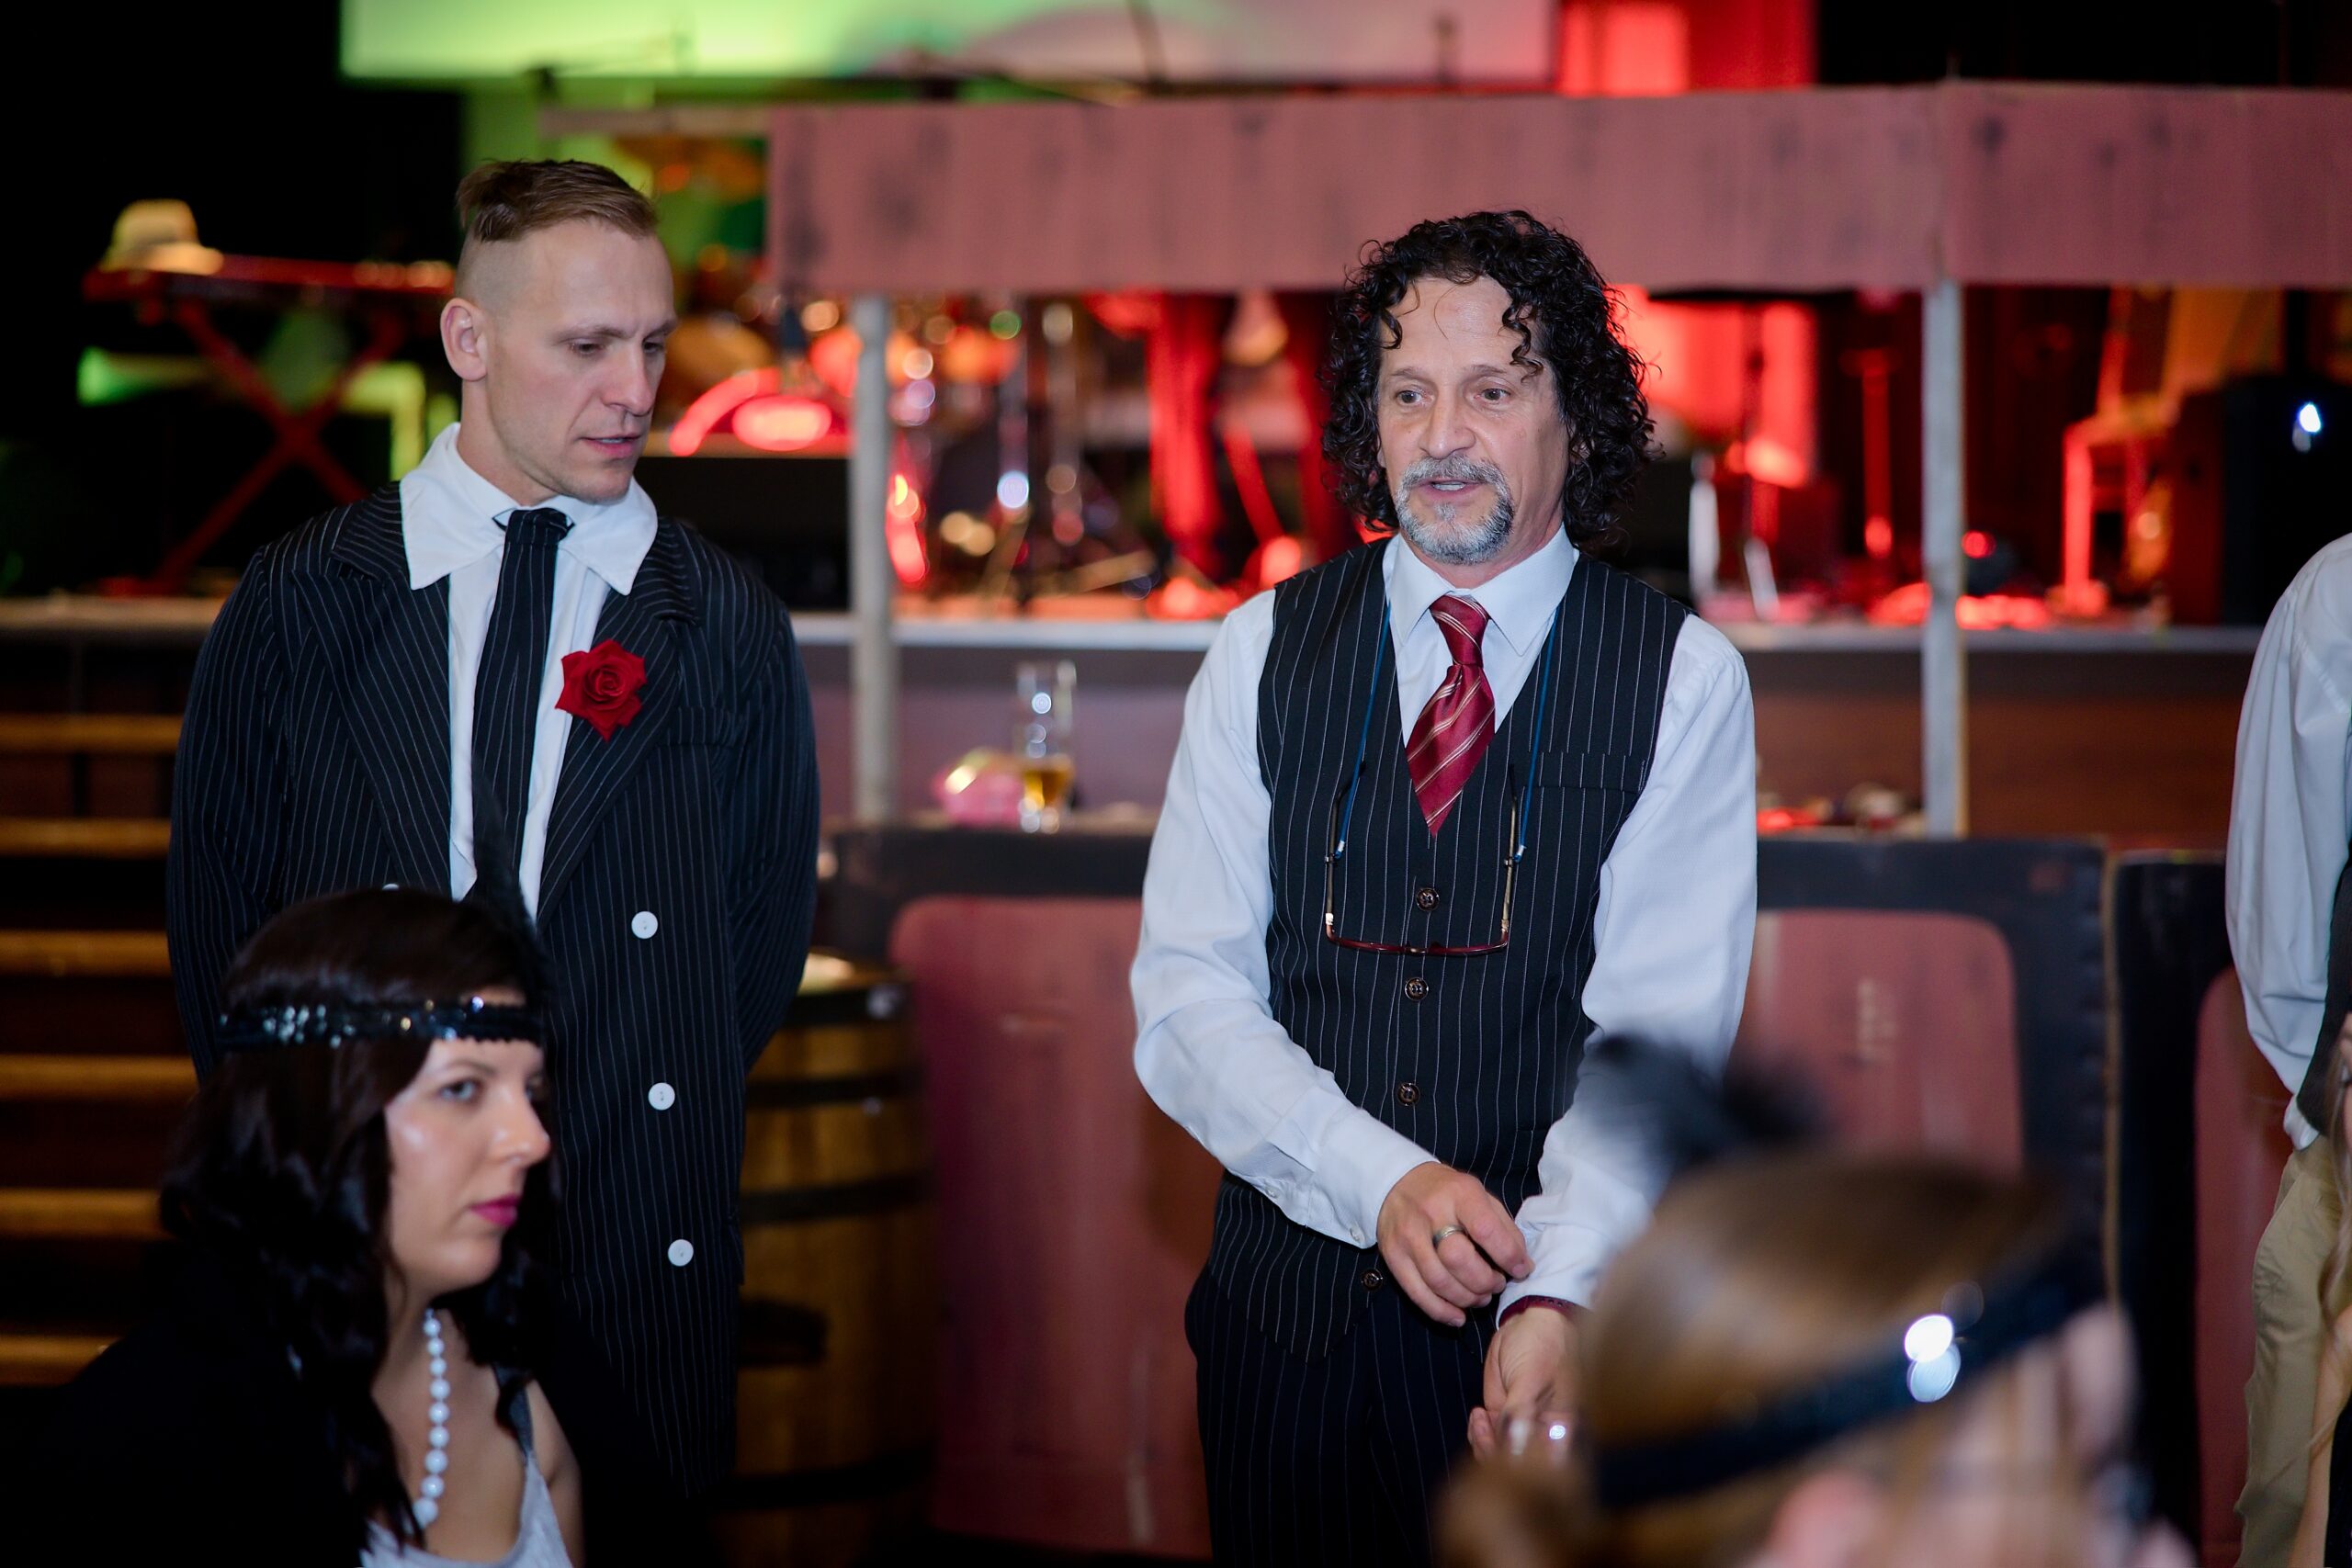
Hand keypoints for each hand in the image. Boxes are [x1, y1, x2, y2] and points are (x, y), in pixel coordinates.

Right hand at [1375, 1161, 1529, 1327]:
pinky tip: (1458, 1316)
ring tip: (1480, 1298)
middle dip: (1485, 1281)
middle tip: (1496, 1285)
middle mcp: (1431, 1213)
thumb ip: (1503, 1226)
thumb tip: (1521, 1264)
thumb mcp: (1480, 1195)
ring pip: (1439, 1281)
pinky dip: (1440, 1311)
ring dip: (1466, 1298)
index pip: (1485, 1230)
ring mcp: (1408, 1236)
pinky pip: (1417, 1292)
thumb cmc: (1448, 1193)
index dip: (1508, 1256)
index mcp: (1459, 1193)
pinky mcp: (1393, 1255)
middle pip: (1459, 1259)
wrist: (1398, 1183)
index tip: (1520, 1270)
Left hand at [1467, 1303, 1579, 1461]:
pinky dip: (1479, 1435)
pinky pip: (1489, 1438)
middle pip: (1519, 1466)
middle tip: (1484, 1427)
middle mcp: (1544, 1433)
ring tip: (1479, 1418)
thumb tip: (1515, 1449)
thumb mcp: (1531, 1377)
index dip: (1521, 1468)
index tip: (1504, 1448)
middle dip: (1497, 1455)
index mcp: (1562, 1429)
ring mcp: (1522, 1426)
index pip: (1544, 1467)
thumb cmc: (1543, 1345)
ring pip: (1500, 1454)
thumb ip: (1521, 1413)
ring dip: (1484, 1444)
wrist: (1530, 1319)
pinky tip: (1477, 1416)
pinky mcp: (1503, 1417)